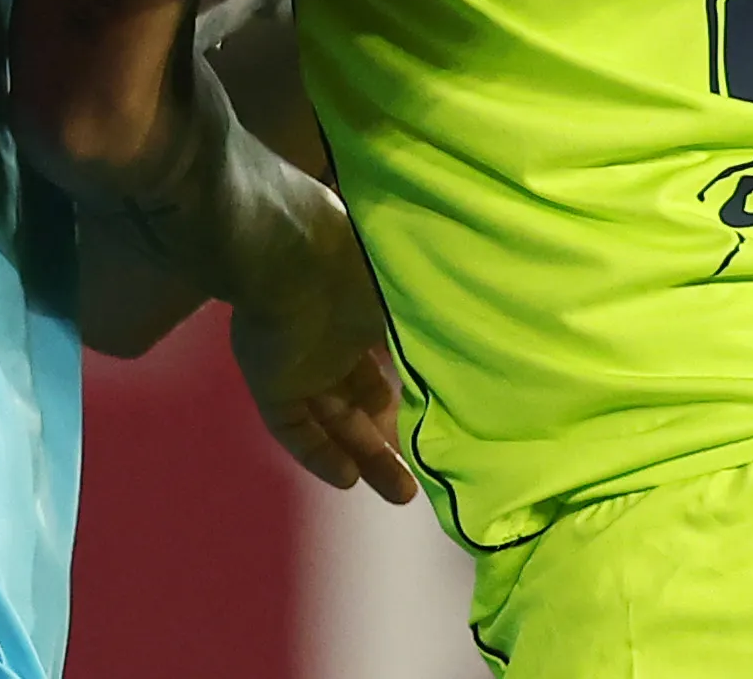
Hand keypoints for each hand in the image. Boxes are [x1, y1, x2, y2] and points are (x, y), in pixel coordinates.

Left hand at [227, 200, 417, 505]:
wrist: (292, 256)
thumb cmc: (361, 268)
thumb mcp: (411, 302)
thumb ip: (435, 333)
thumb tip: (483, 352)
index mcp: (361, 310)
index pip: (382, 363)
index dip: (407, 395)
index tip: (436, 426)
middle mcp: (329, 339)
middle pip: (359, 400)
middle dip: (388, 440)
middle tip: (422, 480)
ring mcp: (297, 362)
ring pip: (332, 420)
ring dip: (364, 456)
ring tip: (403, 496)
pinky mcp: (268, 383)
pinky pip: (293, 428)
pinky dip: (319, 455)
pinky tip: (348, 479)